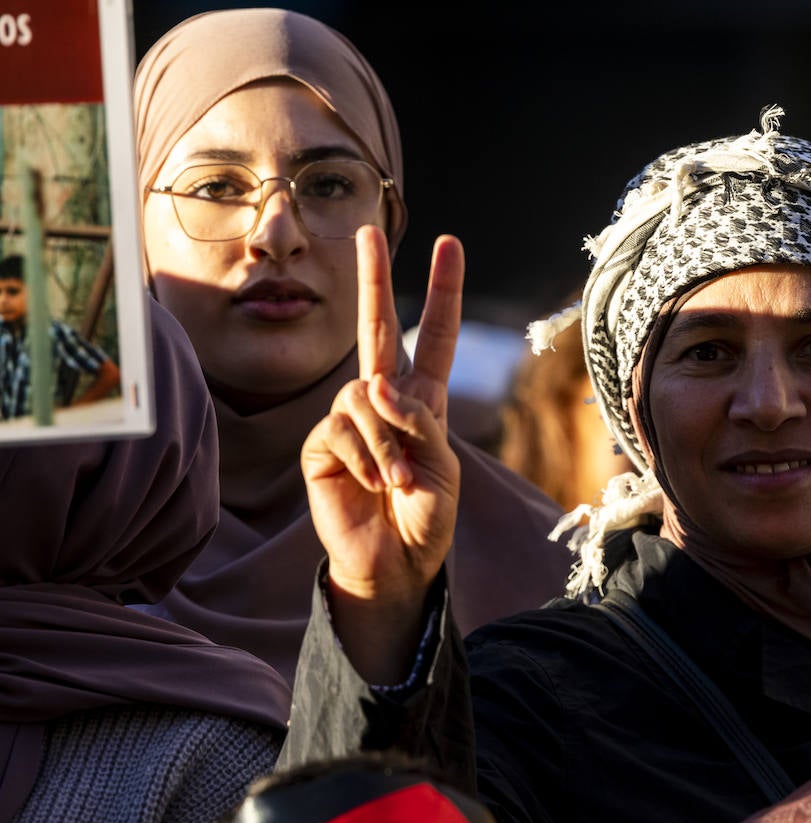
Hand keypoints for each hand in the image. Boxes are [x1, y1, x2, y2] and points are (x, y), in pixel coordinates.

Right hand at [301, 226, 463, 680]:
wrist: (395, 564)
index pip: (432, 335)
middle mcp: (384, 399)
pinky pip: (342, 429)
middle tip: (367, 230)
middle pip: (375, 327)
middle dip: (373, 278)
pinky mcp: (321, 445)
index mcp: (423, 399)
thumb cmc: (426, 517)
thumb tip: (379, 386)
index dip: (441, 292)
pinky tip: (374, 484)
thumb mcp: (443, 469)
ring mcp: (349, 419)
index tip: (449, 244)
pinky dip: (366, 457)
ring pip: (366, 397)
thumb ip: (420, 423)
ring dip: (389, 444)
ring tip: (399, 483)